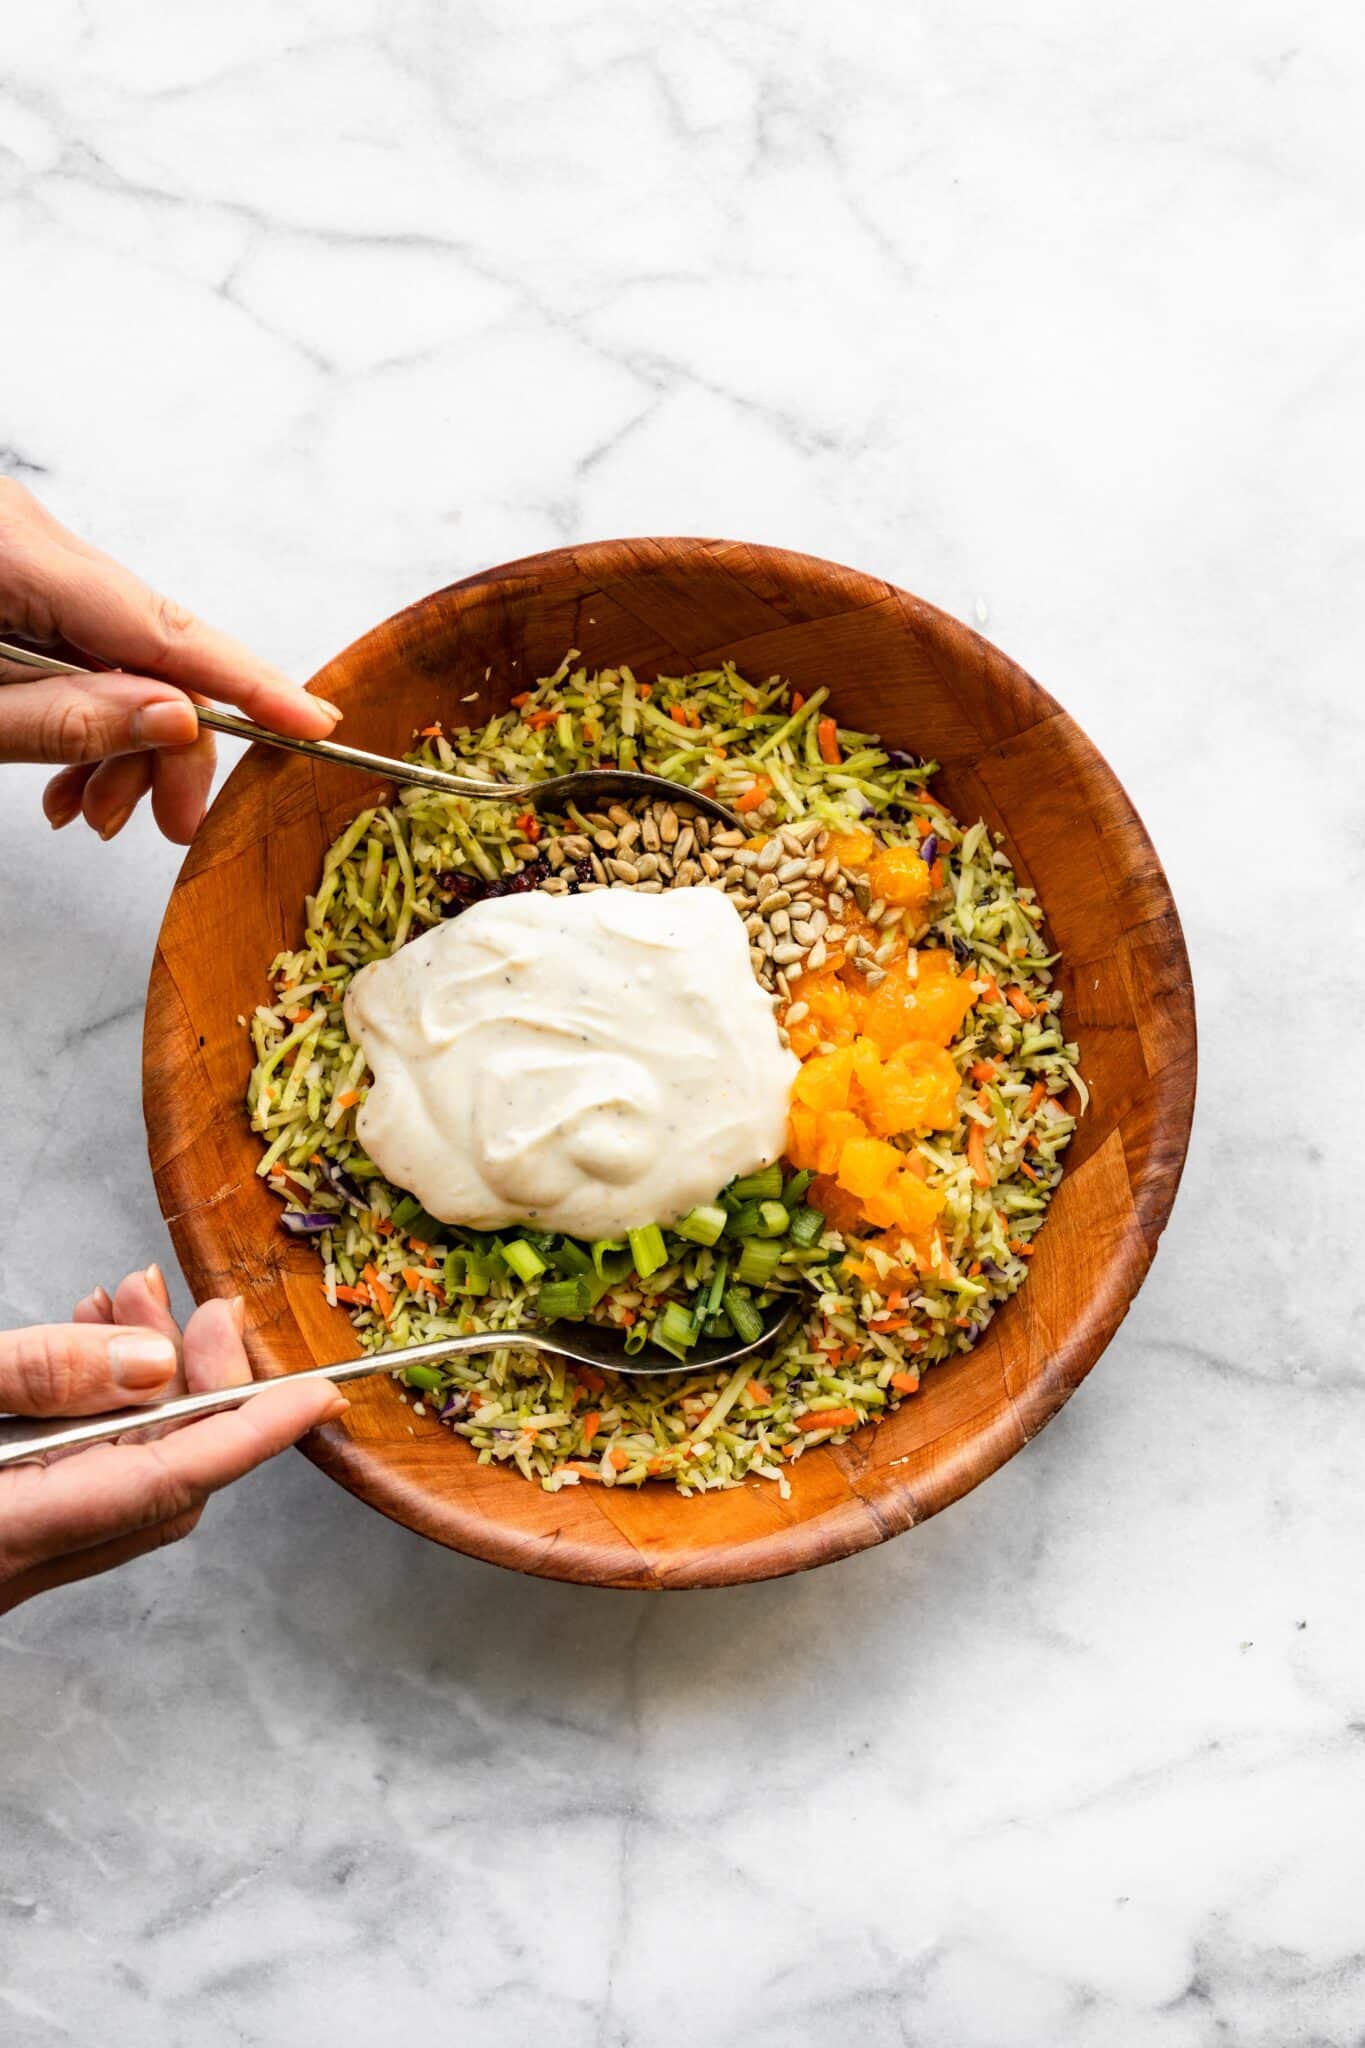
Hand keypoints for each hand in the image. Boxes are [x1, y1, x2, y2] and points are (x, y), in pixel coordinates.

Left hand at [0, 479, 340, 843]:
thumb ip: (68, 720)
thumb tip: (181, 721)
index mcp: (12, 555)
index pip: (164, 628)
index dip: (248, 684)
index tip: (314, 724)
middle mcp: (32, 536)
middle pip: (153, 644)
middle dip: (170, 743)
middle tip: (172, 821)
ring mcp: (29, 549)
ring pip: (125, 652)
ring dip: (127, 740)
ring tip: (93, 810)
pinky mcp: (24, 569)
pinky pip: (85, 643)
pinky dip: (88, 709)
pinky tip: (72, 773)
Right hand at [0, 1265, 344, 1613]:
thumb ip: (41, 1375)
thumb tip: (152, 1364)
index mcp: (16, 1531)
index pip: (173, 1481)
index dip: (258, 1431)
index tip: (321, 1396)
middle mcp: (23, 1561)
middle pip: (163, 1477)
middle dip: (201, 1382)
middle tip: (206, 1310)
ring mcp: (15, 1559)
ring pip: (124, 1473)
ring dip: (143, 1385)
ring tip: (127, 1305)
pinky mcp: (8, 1538)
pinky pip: (79, 1477)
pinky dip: (98, 1411)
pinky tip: (82, 1348)